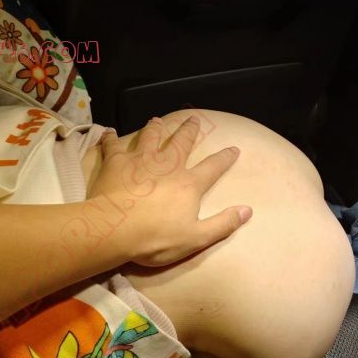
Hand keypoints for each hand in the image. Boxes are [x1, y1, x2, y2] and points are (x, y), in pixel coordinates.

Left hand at [87, 116, 252, 266]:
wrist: (115, 230)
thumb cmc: (156, 238)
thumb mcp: (197, 238)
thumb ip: (223, 223)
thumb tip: (248, 210)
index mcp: (188, 184)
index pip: (212, 168)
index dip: (225, 158)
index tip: (234, 148)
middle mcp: (167, 166)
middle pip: (181, 143)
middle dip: (189, 131)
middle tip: (194, 119)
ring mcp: (140, 161)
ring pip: (150, 138)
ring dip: (155, 128)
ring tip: (157, 120)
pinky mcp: (116, 164)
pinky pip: (113, 146)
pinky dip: (111, 138)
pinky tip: (109, 132)